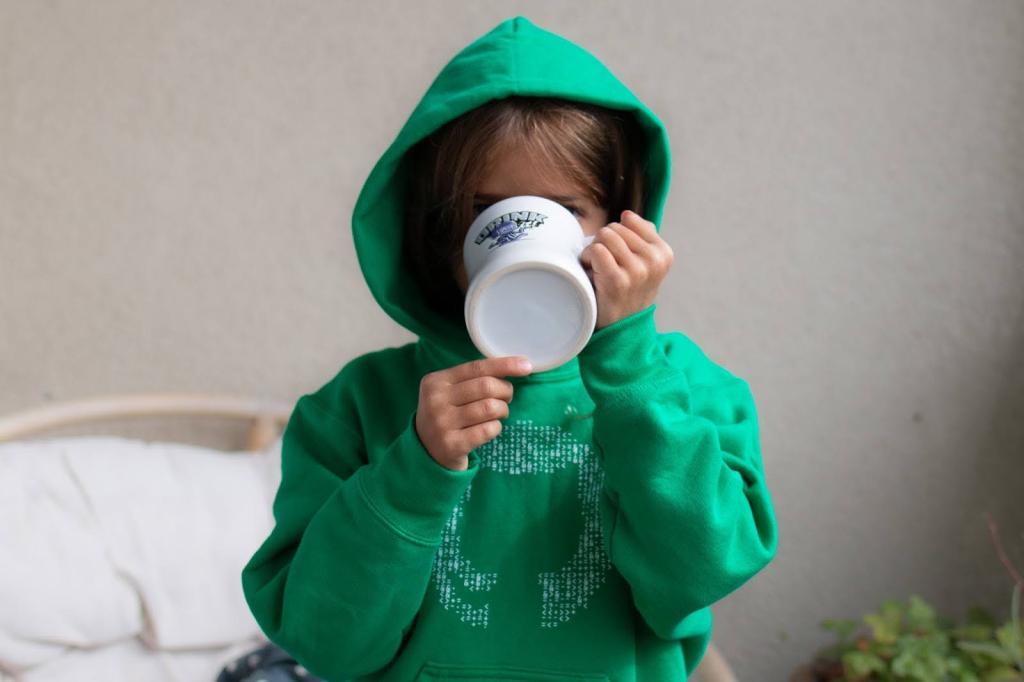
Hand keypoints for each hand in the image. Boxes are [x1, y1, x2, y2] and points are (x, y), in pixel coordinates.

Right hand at [415, 356, 532, 470]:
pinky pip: (488, 430)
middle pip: (486, 386)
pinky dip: (496, 427)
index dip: (505, 365)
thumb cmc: (448, 415)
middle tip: (507, 398)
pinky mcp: (451, 445)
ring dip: (503, 410)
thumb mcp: (451, 392)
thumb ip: (475, 378)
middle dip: (506, 391)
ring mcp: (442, 423)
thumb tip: (519, 365)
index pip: (477, 367)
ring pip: (490, 408)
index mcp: (436, 381)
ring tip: (499, 414)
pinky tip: (490, 428)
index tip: (527, 366)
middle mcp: (435, 400)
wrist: (427, 452)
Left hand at [579, 210, 673, 329]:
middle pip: (614, 228)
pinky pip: (596, 250)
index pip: (629, 220)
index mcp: (664, 253)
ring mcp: (637, 271)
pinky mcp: (617, 281)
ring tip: (598, 269)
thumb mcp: (646, 264)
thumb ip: (643, 237)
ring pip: (604, 236)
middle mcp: (654, 261)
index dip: (617, 235)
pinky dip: (587, 259)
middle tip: (605, 265)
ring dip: (593, 251)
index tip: (618, 255)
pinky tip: (591, 273)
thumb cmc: (628, 291)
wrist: (622, 328)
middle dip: (604, 243)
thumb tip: (628, 215)